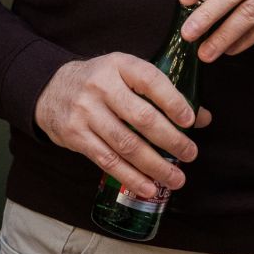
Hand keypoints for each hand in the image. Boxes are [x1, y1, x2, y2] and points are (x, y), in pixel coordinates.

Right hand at [35, 54, 211, 200]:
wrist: (50, 88)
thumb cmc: (100, 81)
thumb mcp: (127, 74)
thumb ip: (162, 92)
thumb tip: (203, 117)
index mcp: (119, 65)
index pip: (151, 80)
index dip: (173, 101)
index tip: (191, 121)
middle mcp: (101, 86)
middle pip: (141, 118)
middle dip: (171, 140)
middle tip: (191, 154)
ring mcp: (86, 112)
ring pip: (126, 144)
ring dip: (154, 166)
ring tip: (176, 178)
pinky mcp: (75, 135)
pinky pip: (107, 161)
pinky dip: (131, 177)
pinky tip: (148, 188)